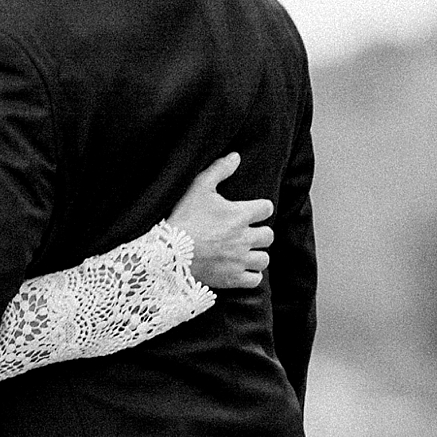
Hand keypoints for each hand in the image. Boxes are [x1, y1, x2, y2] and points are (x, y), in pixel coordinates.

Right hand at [169, 152, 273, 288]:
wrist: (168, 253)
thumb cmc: (183, 218)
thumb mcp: (198, 188)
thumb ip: (219, 170)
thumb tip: (236, 156)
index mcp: (241, 214)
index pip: (267, 208)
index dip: (259, 209)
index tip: (250, 212)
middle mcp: (244, 238)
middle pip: (269, 236)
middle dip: (259, 233)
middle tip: (246, 234)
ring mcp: (239, 260)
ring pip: (264, 259)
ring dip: (257, 255)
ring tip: (245, 253)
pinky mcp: (232, 278)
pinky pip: (254, 280)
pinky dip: (251, 275)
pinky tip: (241, 269)